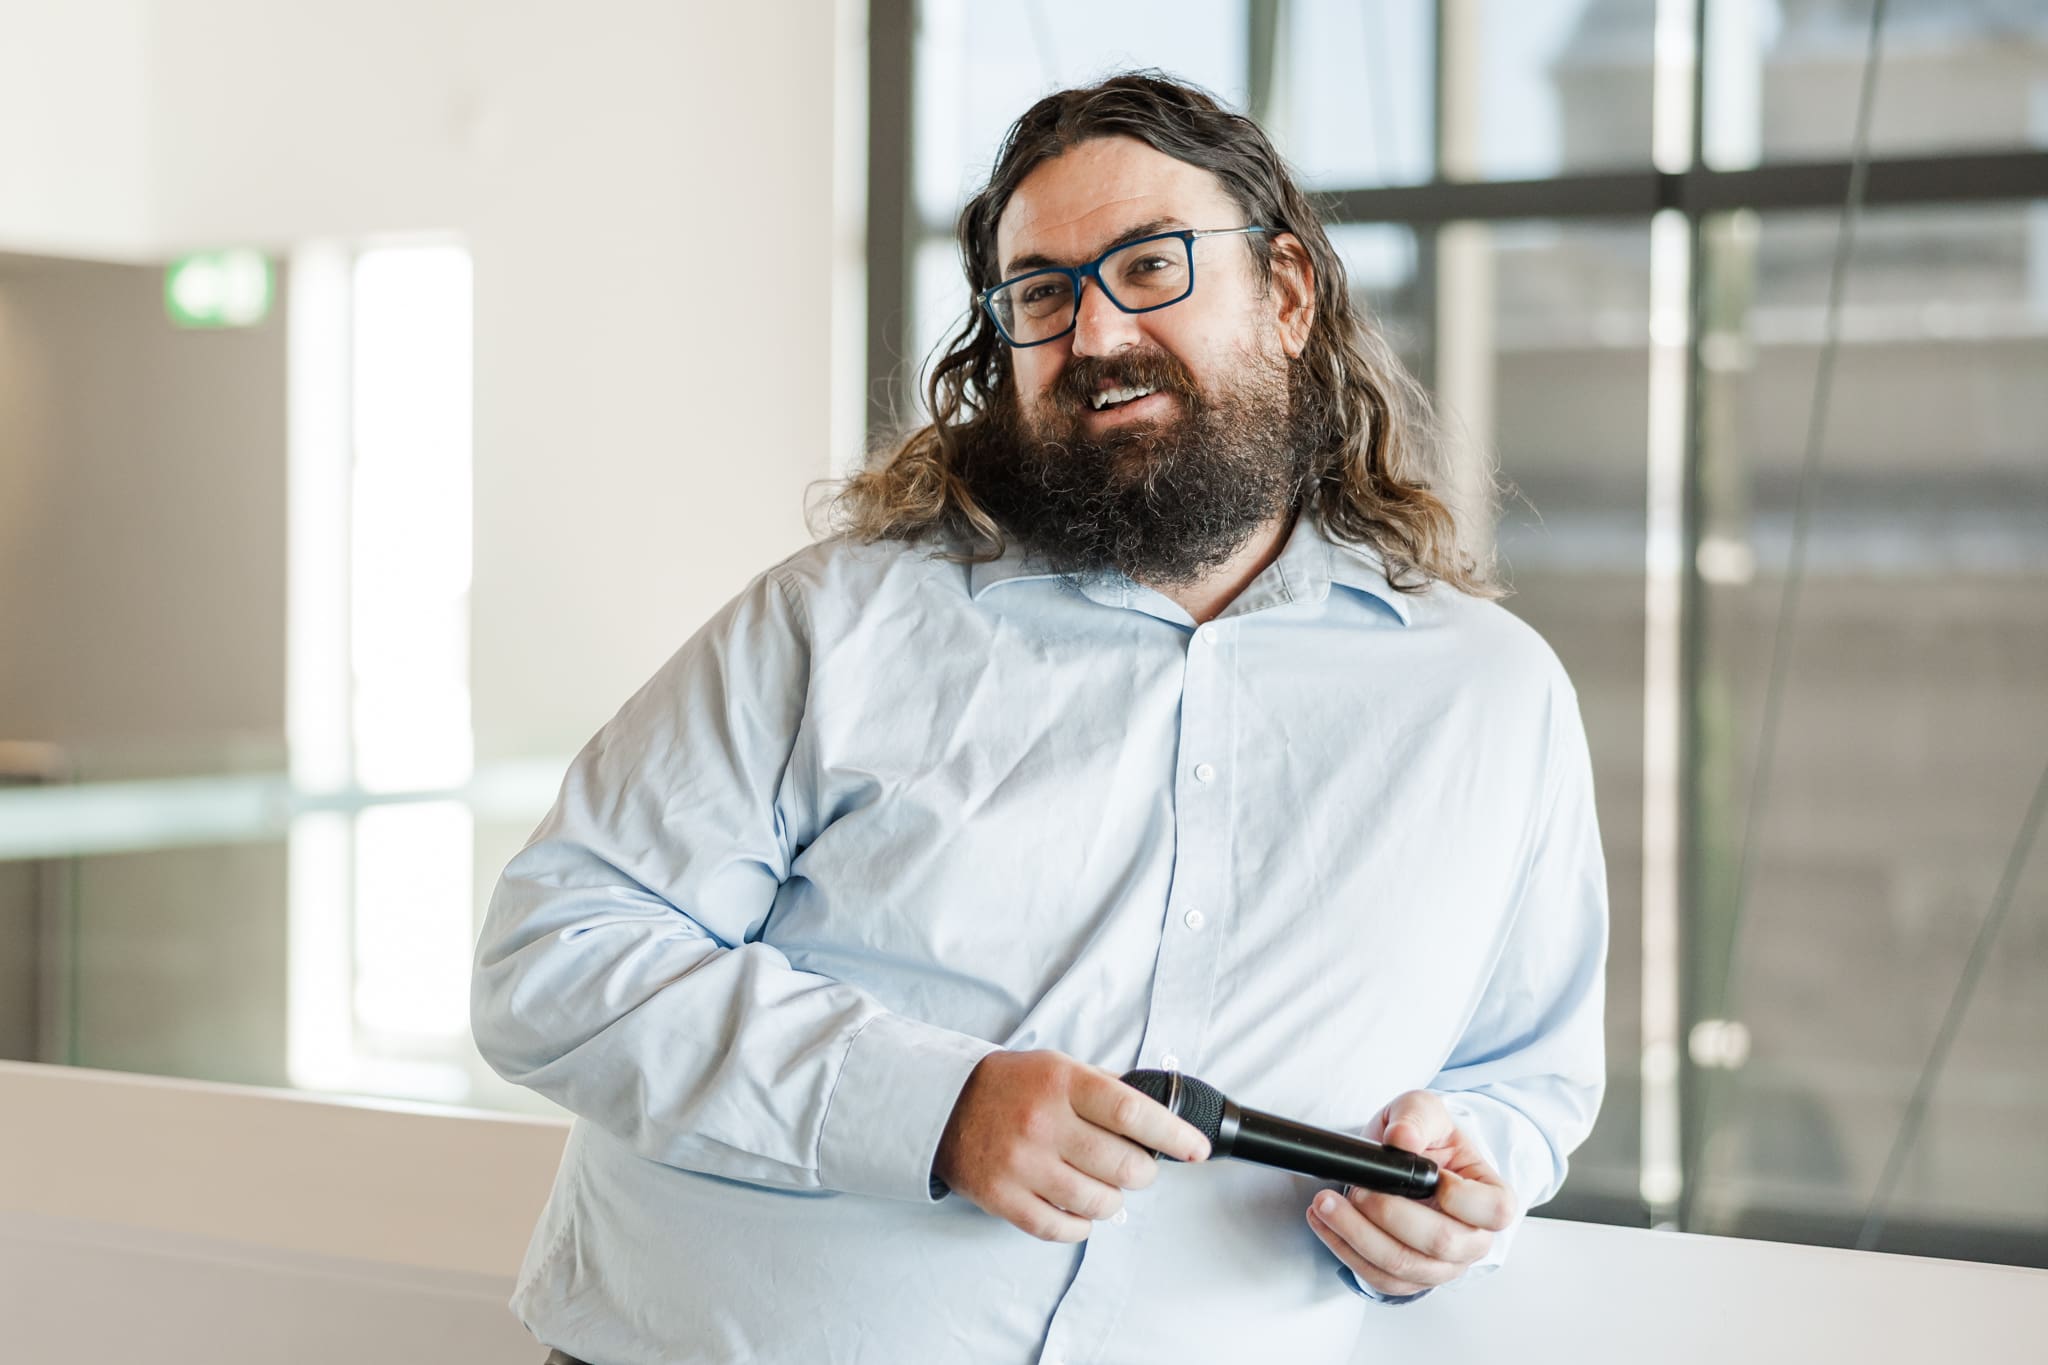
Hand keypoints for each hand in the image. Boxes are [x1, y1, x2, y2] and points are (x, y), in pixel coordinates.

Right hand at [934, 1050, 1210, 1242]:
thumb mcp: (1058, 1067)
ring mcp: (1021, 1163)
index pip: (1133, 1113)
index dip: (1173, 1135)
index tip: (1196, 1149)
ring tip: (1106, 1189)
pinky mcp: (1001, 1197)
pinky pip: (1059, 1228)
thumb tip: (1160, 1118)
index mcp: (1062, 1083)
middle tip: (1139, 1169)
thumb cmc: (1012, 1086)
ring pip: (1097, 1203)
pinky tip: (1080, 1211)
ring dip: (1113, 1201)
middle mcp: (1043, 1122)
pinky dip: (1080, 1226)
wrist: (940, 1104)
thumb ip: (1104, 1089)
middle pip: (1123, 1166)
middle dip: (1144, 1173)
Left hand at [1305, 1090, 1516, 1297]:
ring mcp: (1442, 1266)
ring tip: (1327, 1204)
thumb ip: (1416, 1117)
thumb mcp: (1424, 1110)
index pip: (1494, 1211)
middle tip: (1358, 1188)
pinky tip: (1324, 1222)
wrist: (1403, 1159)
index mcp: (1491, 1198)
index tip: (1427, 1176)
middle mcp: (1473, 1240)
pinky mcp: (1409, 1278)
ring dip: (1357, 1234)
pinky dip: (1345, 1249)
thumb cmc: (1426, 1139)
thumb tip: (1403, 1140)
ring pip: (1402, 1265)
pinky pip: (1377, 1277)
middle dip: (1389, 1215)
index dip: (1461, 1198)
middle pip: (1440, 1243)